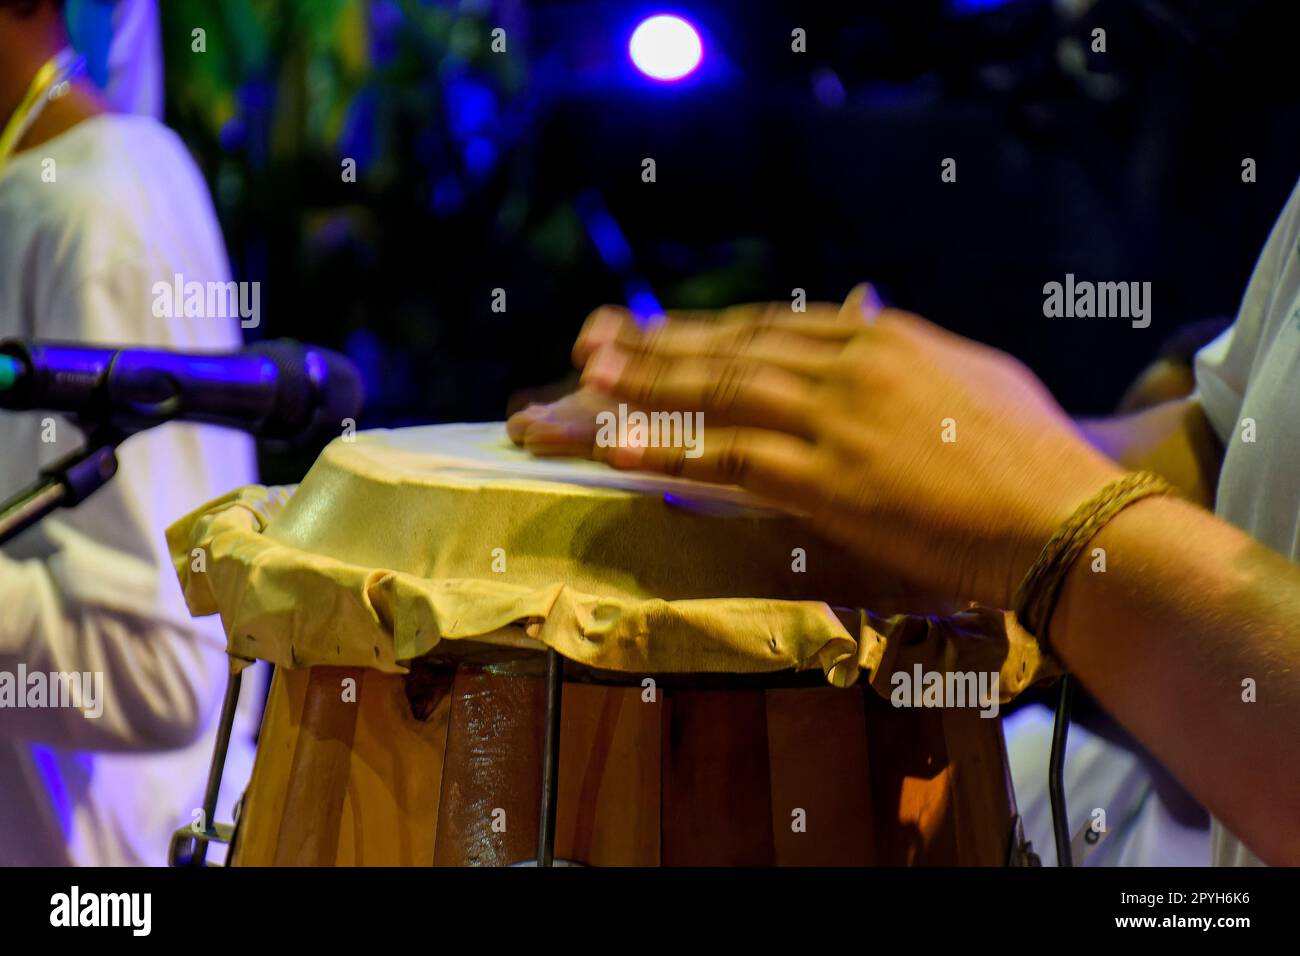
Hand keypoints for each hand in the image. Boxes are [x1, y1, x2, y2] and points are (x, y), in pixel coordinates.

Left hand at [572, 285, 1123, 607]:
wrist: (1069, 517)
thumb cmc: (1032, 455)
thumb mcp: (968, 373)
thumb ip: (901, 340)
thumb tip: (860, 304)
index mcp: (879, 338)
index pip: (769, 327)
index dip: (703, 330)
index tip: (654, 330)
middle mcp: (848, 366)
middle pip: (729, 350)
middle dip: (653, 347)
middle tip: (590, 343)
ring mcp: (835, 422)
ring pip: (718, 396)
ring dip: (644, 391)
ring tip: (584, 384)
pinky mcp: (829, 483)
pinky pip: (730, 462)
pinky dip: (669, 453)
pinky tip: (620, 450)